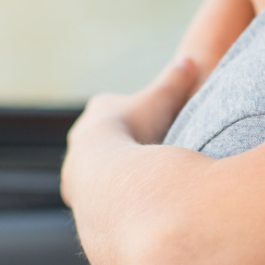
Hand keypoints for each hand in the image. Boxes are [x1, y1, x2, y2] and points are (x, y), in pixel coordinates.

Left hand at [62, 58, 195, 209]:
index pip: (114, 108)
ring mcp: (75, 166)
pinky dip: (108, 196)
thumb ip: (174, 81)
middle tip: (141, 157)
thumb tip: (188, 61)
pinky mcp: (76, 193)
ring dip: (111, 173)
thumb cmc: (133, 128)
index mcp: (100, 111)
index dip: (133, 116)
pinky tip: (125, 202)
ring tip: (135, 184)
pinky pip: (93, 194)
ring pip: (94, 168)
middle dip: (119, 146)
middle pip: (101, 138)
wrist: (102, 168)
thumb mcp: (160, 100)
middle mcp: (81, 136)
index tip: (148, 125)